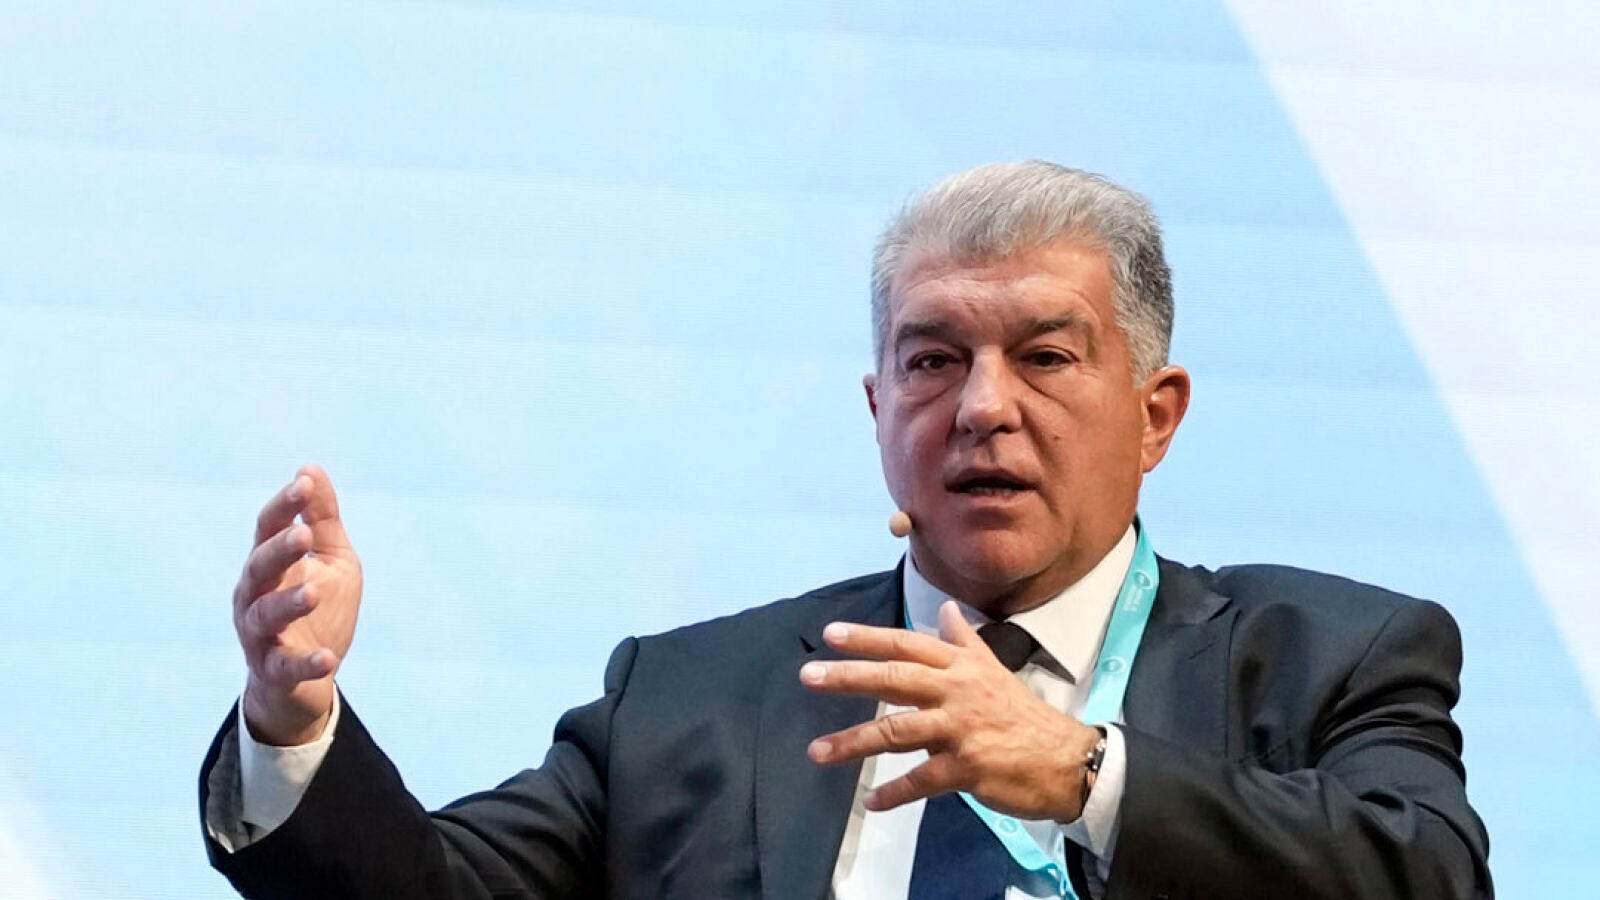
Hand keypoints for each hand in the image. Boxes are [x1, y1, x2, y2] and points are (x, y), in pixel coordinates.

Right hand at [233, 464, 362, 745]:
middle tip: (302, 536)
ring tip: (313, 593)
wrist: (306, 675)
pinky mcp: (274, 670)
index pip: (270, 528)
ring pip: (265, 616)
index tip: (305, 484)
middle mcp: (255, 595)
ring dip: (288, 603)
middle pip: (260, 568)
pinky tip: (328, 658)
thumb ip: (322, 519)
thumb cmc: (319, 607)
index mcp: (269, 564)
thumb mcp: (331, 559)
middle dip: (279, 551)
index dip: (285, 506)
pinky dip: (306, 663)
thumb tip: (310, 469)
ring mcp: (260, 634)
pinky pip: (286, 667)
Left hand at [801, 601, 1101, 822]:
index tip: (830, 633)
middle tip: (809, 676)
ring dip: (853, 742)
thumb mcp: (995, 670)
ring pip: (897, 731)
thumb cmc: (1024, 716)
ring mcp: (962, 729)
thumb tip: (947, 609)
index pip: (908, 644)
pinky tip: (872, 800)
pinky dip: (894, 793)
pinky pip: (921, 781)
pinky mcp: (967, 767)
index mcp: (962, 666)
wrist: (1067, 759)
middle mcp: (958, 691)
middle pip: (895, 678)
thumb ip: (965, 642)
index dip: (868, 637)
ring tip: (818, 751)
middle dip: (849, 676)